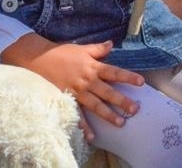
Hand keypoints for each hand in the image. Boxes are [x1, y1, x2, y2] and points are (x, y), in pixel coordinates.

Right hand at [1, 33, 142, 136]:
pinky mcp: (68, 98)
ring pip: (96, 105)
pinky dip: (84, 126)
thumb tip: (111, 44)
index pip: (114, 72)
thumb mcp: (82, 48)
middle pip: (108, 92)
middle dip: (122, 100)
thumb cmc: (62, 53)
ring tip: (120, 122)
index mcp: (93, 66)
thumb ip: (98, 49)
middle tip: (135, 109)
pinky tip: (91, 136)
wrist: (40, 59)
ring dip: (108, 114)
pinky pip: (77, 114)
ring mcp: (78, 91)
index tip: (141, 82)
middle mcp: (87, 80)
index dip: (128, 77)